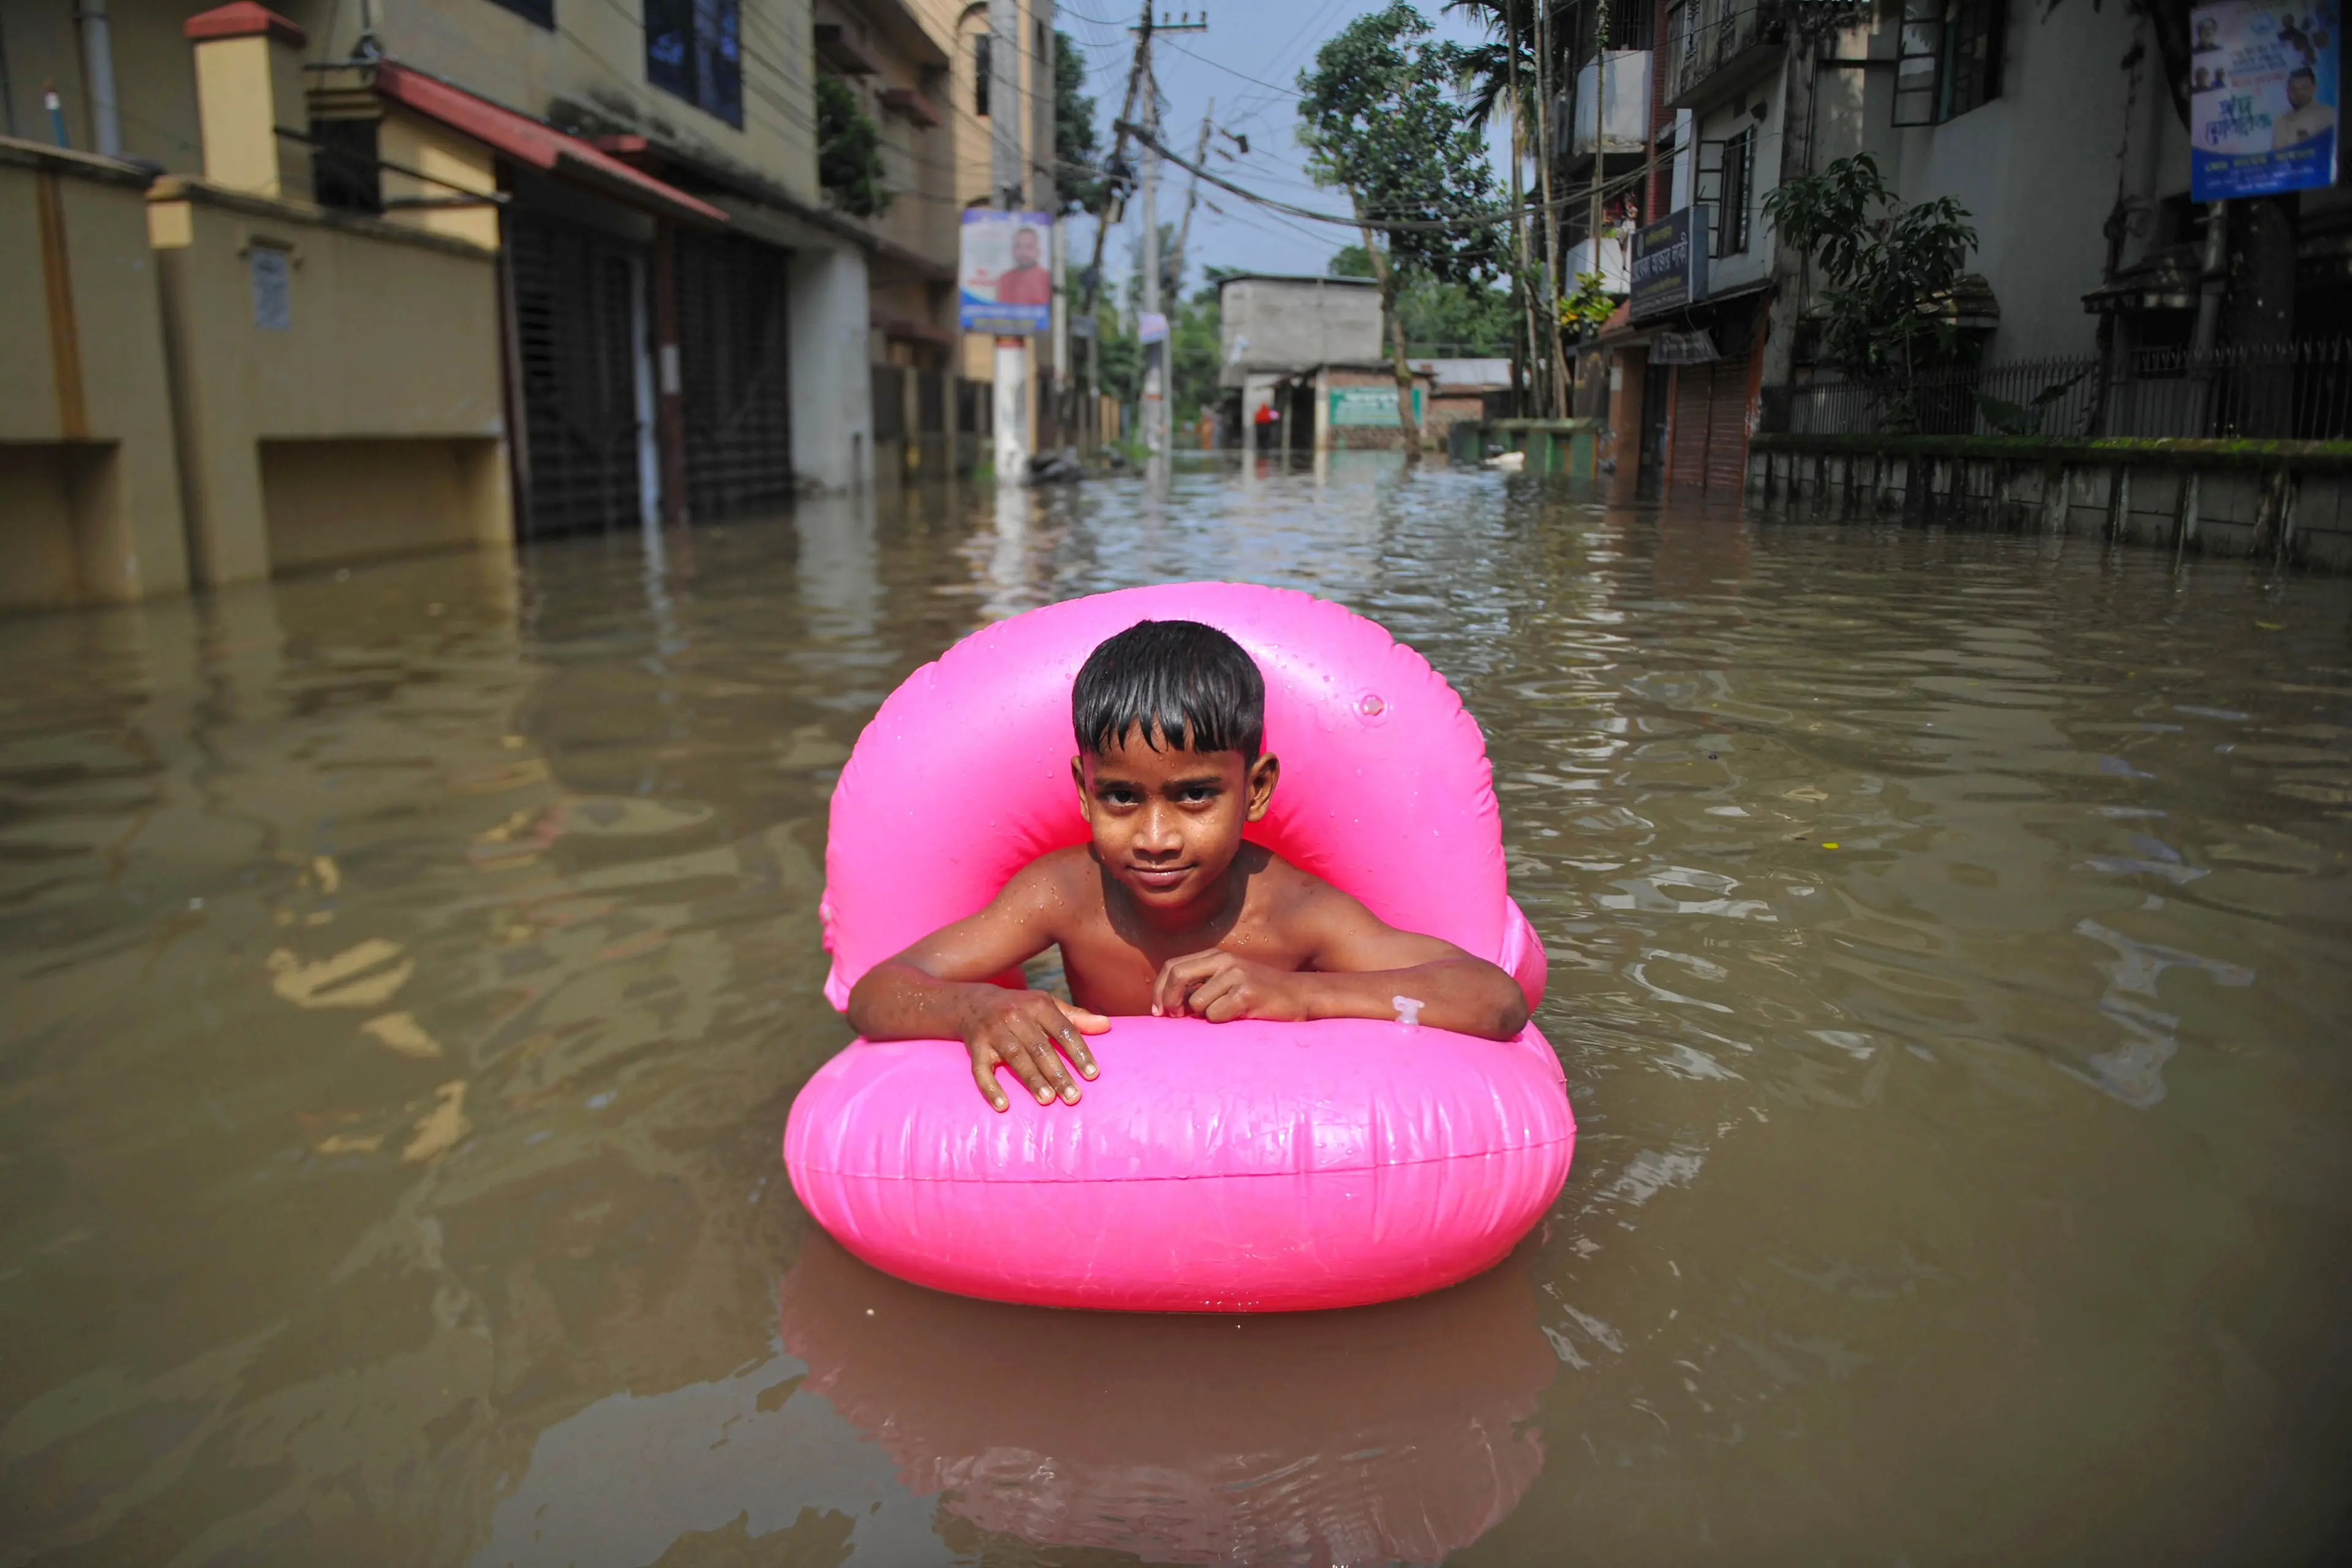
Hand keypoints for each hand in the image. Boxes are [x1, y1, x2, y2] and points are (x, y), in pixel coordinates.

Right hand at [964, 991, 1107, 1111]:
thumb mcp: (1046, 1005)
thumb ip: (1076, 1017)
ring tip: (1048, 1099)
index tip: (1092, 1074)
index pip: (1063, 1030)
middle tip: (1073, 1096)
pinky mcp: (974, 1047)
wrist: (973, 1003)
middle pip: (1040, 1047)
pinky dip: (991, 1088)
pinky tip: (1003, 1105)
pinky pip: (981, 1070)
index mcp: (1038, 1005)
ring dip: (1032, 1080)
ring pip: (1015, 1057)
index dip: (1079, 1052)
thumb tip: (1107, 1025)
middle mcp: (1015, 1017)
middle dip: (1057, 1073)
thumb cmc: (1020, 1008)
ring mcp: (993, 1032)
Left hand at [1152, 950, 1306, 1023]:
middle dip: (1168, 1000)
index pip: (1173, 967)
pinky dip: (1222, 1021)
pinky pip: (1215, 1014)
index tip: (1158, 1011)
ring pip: (1197, 1003)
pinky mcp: (1246, 993)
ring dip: (1206, 1016)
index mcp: (1216, 956)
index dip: (1159, 989)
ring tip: (1229, 1014)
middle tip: (1173, 1017)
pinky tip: (1240, 1016)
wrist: (1300, 996)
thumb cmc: (1261, 994)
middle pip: (1177, 976)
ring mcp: (1236, 975)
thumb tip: (1168, 1004)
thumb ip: (1202, 985)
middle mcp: (1224, 961)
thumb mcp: (1229, 981)